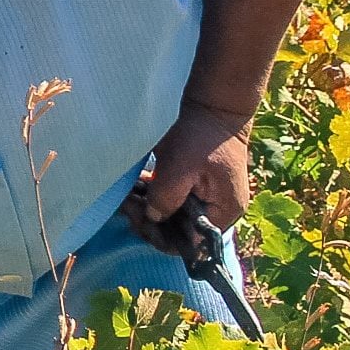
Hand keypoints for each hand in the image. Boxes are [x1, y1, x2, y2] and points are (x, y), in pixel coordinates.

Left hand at [138, 101, 255, 231]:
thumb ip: (166, 197)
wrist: (213, 106)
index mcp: (223, 212)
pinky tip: (137, 189)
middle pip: (182, 231)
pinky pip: (175, 201)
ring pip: (176, 216)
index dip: (161, 236)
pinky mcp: (198, 186)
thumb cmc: (200, 135)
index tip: (137, 219)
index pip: (192, 243)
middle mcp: (220, 211)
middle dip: (151, 222)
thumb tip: (153, 218)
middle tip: (126, 205)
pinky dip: (156, 197)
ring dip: (150, 209)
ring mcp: (209, 198)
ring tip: (128, 198)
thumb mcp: (180, 167)